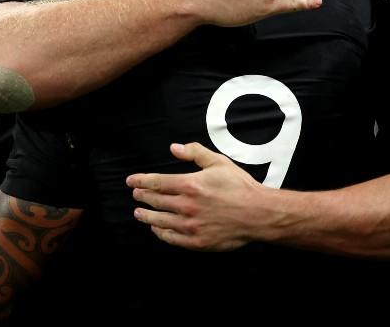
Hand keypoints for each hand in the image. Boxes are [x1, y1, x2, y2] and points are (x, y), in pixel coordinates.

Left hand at [127, 142, 262, 250]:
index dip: (141, 181)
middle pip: (155, 201)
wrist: (258, 214)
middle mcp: (186, 206)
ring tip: (139, 213)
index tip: (131, 182)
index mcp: (190, 185)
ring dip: (146, 215)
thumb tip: (174, 148)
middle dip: (142, 197)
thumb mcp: (219, 162)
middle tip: (136, 195)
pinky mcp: (196, 241)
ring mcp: (190, 225)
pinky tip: (157, 228)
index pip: (156, 182)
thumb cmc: (240, 187)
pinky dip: (160, 232)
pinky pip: (171, 238)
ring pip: (159, 221)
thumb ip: (195, 153)